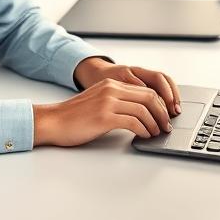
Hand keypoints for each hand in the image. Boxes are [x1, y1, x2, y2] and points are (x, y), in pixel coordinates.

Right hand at [32, 77, 174, 146]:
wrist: (53, 121)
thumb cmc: (73, 116)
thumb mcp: (98, 100)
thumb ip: (116, 101)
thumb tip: (139, 112)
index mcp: (111, 84)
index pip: (145, 89)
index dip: (159, 103)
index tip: (164, 115)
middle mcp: (111, 89)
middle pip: (148, 97)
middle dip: (161, 112)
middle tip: (166, 125)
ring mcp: (108, 102)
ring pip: (143, 109)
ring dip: (154, 123)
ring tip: (157, 132)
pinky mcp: (104, 117)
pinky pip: (133, 122)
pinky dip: (143, 129)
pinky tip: (144, 135)